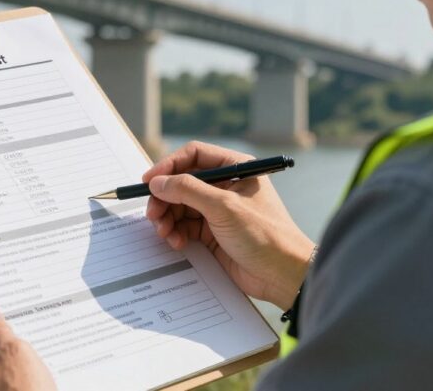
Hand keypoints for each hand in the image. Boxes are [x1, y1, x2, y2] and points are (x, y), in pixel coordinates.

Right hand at [144, 141, 314, 308]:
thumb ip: (188, 190)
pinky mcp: (214, 232)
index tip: (149, 181)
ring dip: (168, 217)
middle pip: (183, 182)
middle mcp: (226, 185)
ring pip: (181, 205)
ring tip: (164, 232)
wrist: (283, 276)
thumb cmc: (265, 235)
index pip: (194, 156)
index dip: (169, 166)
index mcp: (236, 168)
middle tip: (153, 214)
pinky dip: (176, 232)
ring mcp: (219, 209)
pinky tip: (176, 242)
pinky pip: (185, 225)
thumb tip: (157, 182)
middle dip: (165, 197)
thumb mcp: (224, 207)